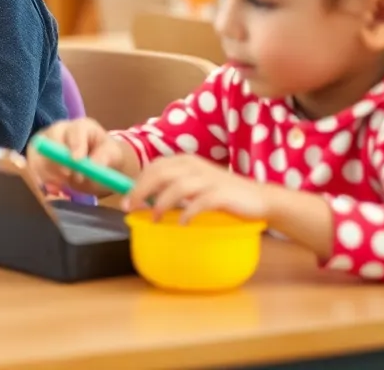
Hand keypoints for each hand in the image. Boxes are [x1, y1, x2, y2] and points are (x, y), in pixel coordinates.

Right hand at [25, 118, 126, 195]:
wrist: (96, 162)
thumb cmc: (106, 155)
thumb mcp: (112, 155)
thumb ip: (104, 157)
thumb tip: (94, 165)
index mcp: (82, 126)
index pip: (75, 131)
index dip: (75, 145)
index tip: (77, 161)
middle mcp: (61, 129)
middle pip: (50, 137)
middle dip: (57, 158)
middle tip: (67, 175)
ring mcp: (46, 140)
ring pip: (38, 152)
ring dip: (49, 171)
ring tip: (65, 182)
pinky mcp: (37, 154)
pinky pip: (32, 165)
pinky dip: (41, 178)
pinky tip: (55, 186)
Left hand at [124, 155, 269, 223]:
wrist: (259, 198)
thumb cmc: (220, 194)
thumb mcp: (193, 184)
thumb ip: (171, 187)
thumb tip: (142, 200)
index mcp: (185, 161)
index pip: (154, 167)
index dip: (136, 183)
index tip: (125, 201)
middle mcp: (194, 166)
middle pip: (160, 173)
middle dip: (141, 191)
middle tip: (131, 209)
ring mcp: (208, 179)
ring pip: (177, 186)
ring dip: (161, 203)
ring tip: (155, 218)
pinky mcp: (222, 194)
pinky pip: (200, 202)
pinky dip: (188, 212)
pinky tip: (183, 223)